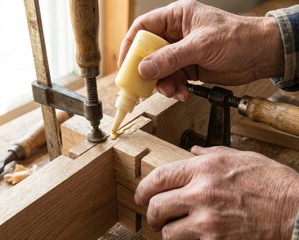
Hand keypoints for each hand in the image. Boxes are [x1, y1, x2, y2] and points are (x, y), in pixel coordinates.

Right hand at [118, 0, 283, 100]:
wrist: (261, 55)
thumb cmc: (238, 38)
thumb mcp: (201, 46)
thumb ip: (171, 58)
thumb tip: (144, 68)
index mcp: (177, 17)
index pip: (143, 28)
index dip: (131, 45)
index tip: (125, 64)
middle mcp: (176, 34)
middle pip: (148, 52)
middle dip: (147, 71)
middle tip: (146, 85)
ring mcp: (182, 53)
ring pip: (159, 70)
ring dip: (163, 84)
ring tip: (173, 91)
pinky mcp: (189, 68)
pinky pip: (172, 80)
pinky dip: (175, 89)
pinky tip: (183, 93)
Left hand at [135, 146, 298, 238]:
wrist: (297, 211)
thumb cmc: (271, 183)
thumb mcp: (240, 157)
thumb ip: (210, 152)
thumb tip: (193, 149)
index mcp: (204, 168)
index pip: (159, 177)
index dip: (144, 188)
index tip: (141, 195)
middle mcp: (202, 193)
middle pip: (156, 206)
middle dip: (151, 214)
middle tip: (155, 215)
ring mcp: (208, 220)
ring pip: (168, 232)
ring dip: (169, 231)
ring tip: (176, 228)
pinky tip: (195, 237)